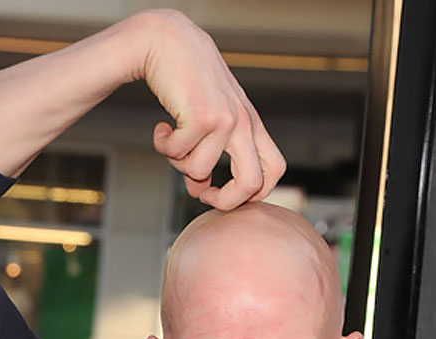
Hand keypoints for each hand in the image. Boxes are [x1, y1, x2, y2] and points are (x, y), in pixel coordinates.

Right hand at [141, 10, 285, 210]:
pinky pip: (178, 153)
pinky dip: (163, 146)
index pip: (274, 171)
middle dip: (223, 201)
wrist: (167, 41)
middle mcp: (244, 123)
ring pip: (199, 171)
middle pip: (251, 185)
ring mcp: (226, 119)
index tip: (226, 192)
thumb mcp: (211, 117)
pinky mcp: (202, 115)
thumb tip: (198, 188)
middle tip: (200, 192)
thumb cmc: (188, 82)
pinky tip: (162, 127)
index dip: (252, 194)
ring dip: (178, 163)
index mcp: (252, 124)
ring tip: (172, 140)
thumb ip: (212, 153)